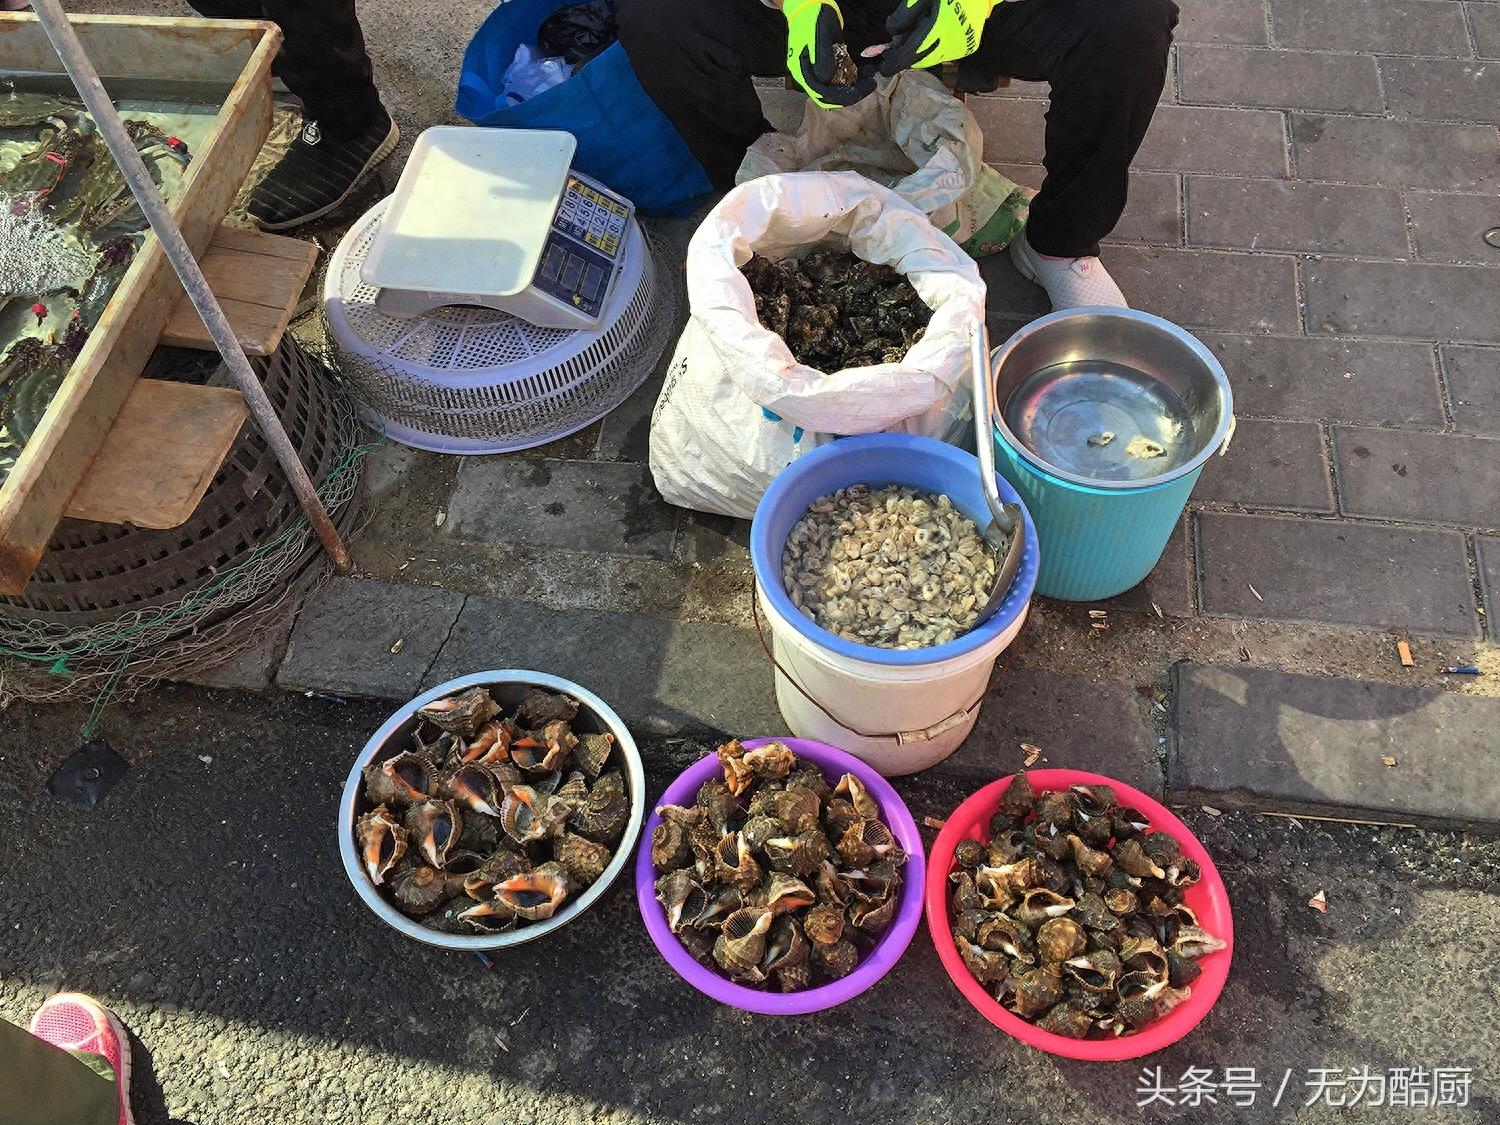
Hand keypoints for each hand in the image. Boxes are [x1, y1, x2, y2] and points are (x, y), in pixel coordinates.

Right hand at [783, 0, 875, 109]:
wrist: (809, 4)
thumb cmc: (811, 17)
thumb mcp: (818, 35)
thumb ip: (822, 57)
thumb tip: (827, 78)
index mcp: (802, 71)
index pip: (822, 94)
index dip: (843, 95)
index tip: (863, 87)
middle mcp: (809, 76)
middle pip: (829, 96)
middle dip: (851, 93)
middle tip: (870, 83)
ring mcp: (818, 71)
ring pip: (836, 89)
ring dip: (854, 86)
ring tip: (870, 74)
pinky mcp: (827, 65)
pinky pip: (840, 78)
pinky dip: (853, 77)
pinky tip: (865, 70)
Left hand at [879, 0, 995, 75]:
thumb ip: (905, 14)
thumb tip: (892, 33)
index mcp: (940, 26)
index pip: (911, 53)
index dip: (895, 62)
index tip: (883, 68)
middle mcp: (952, 41)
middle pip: (920, 60)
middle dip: (907, 56)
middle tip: (898, 44)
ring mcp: (962, 46)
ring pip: (932, 59)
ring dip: (921, 52)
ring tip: (921, 31)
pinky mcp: (968, 47)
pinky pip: (944, 55)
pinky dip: (934, 49)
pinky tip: (936, 32)